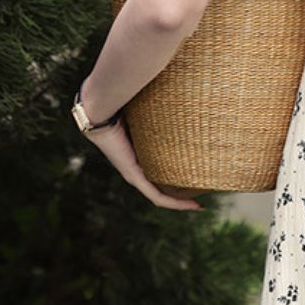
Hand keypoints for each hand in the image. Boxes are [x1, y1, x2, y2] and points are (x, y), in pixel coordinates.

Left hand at [84, 118, 203, 210]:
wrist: (102, 113)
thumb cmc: (123, 108)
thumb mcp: (149, 115)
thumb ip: (163, 113)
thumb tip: (180, 99)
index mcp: (139, 156)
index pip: (160, 172)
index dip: (177, 178)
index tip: (196, 178)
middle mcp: (136, 169)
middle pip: (161, 188)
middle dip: (181, 195)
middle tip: (202, 195)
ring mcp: (133, 175)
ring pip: (160, 196)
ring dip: (179, 202)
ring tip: (198, 205)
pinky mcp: (134, 176)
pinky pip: (156, 196)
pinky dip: (173, 202)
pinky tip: (189, 204)